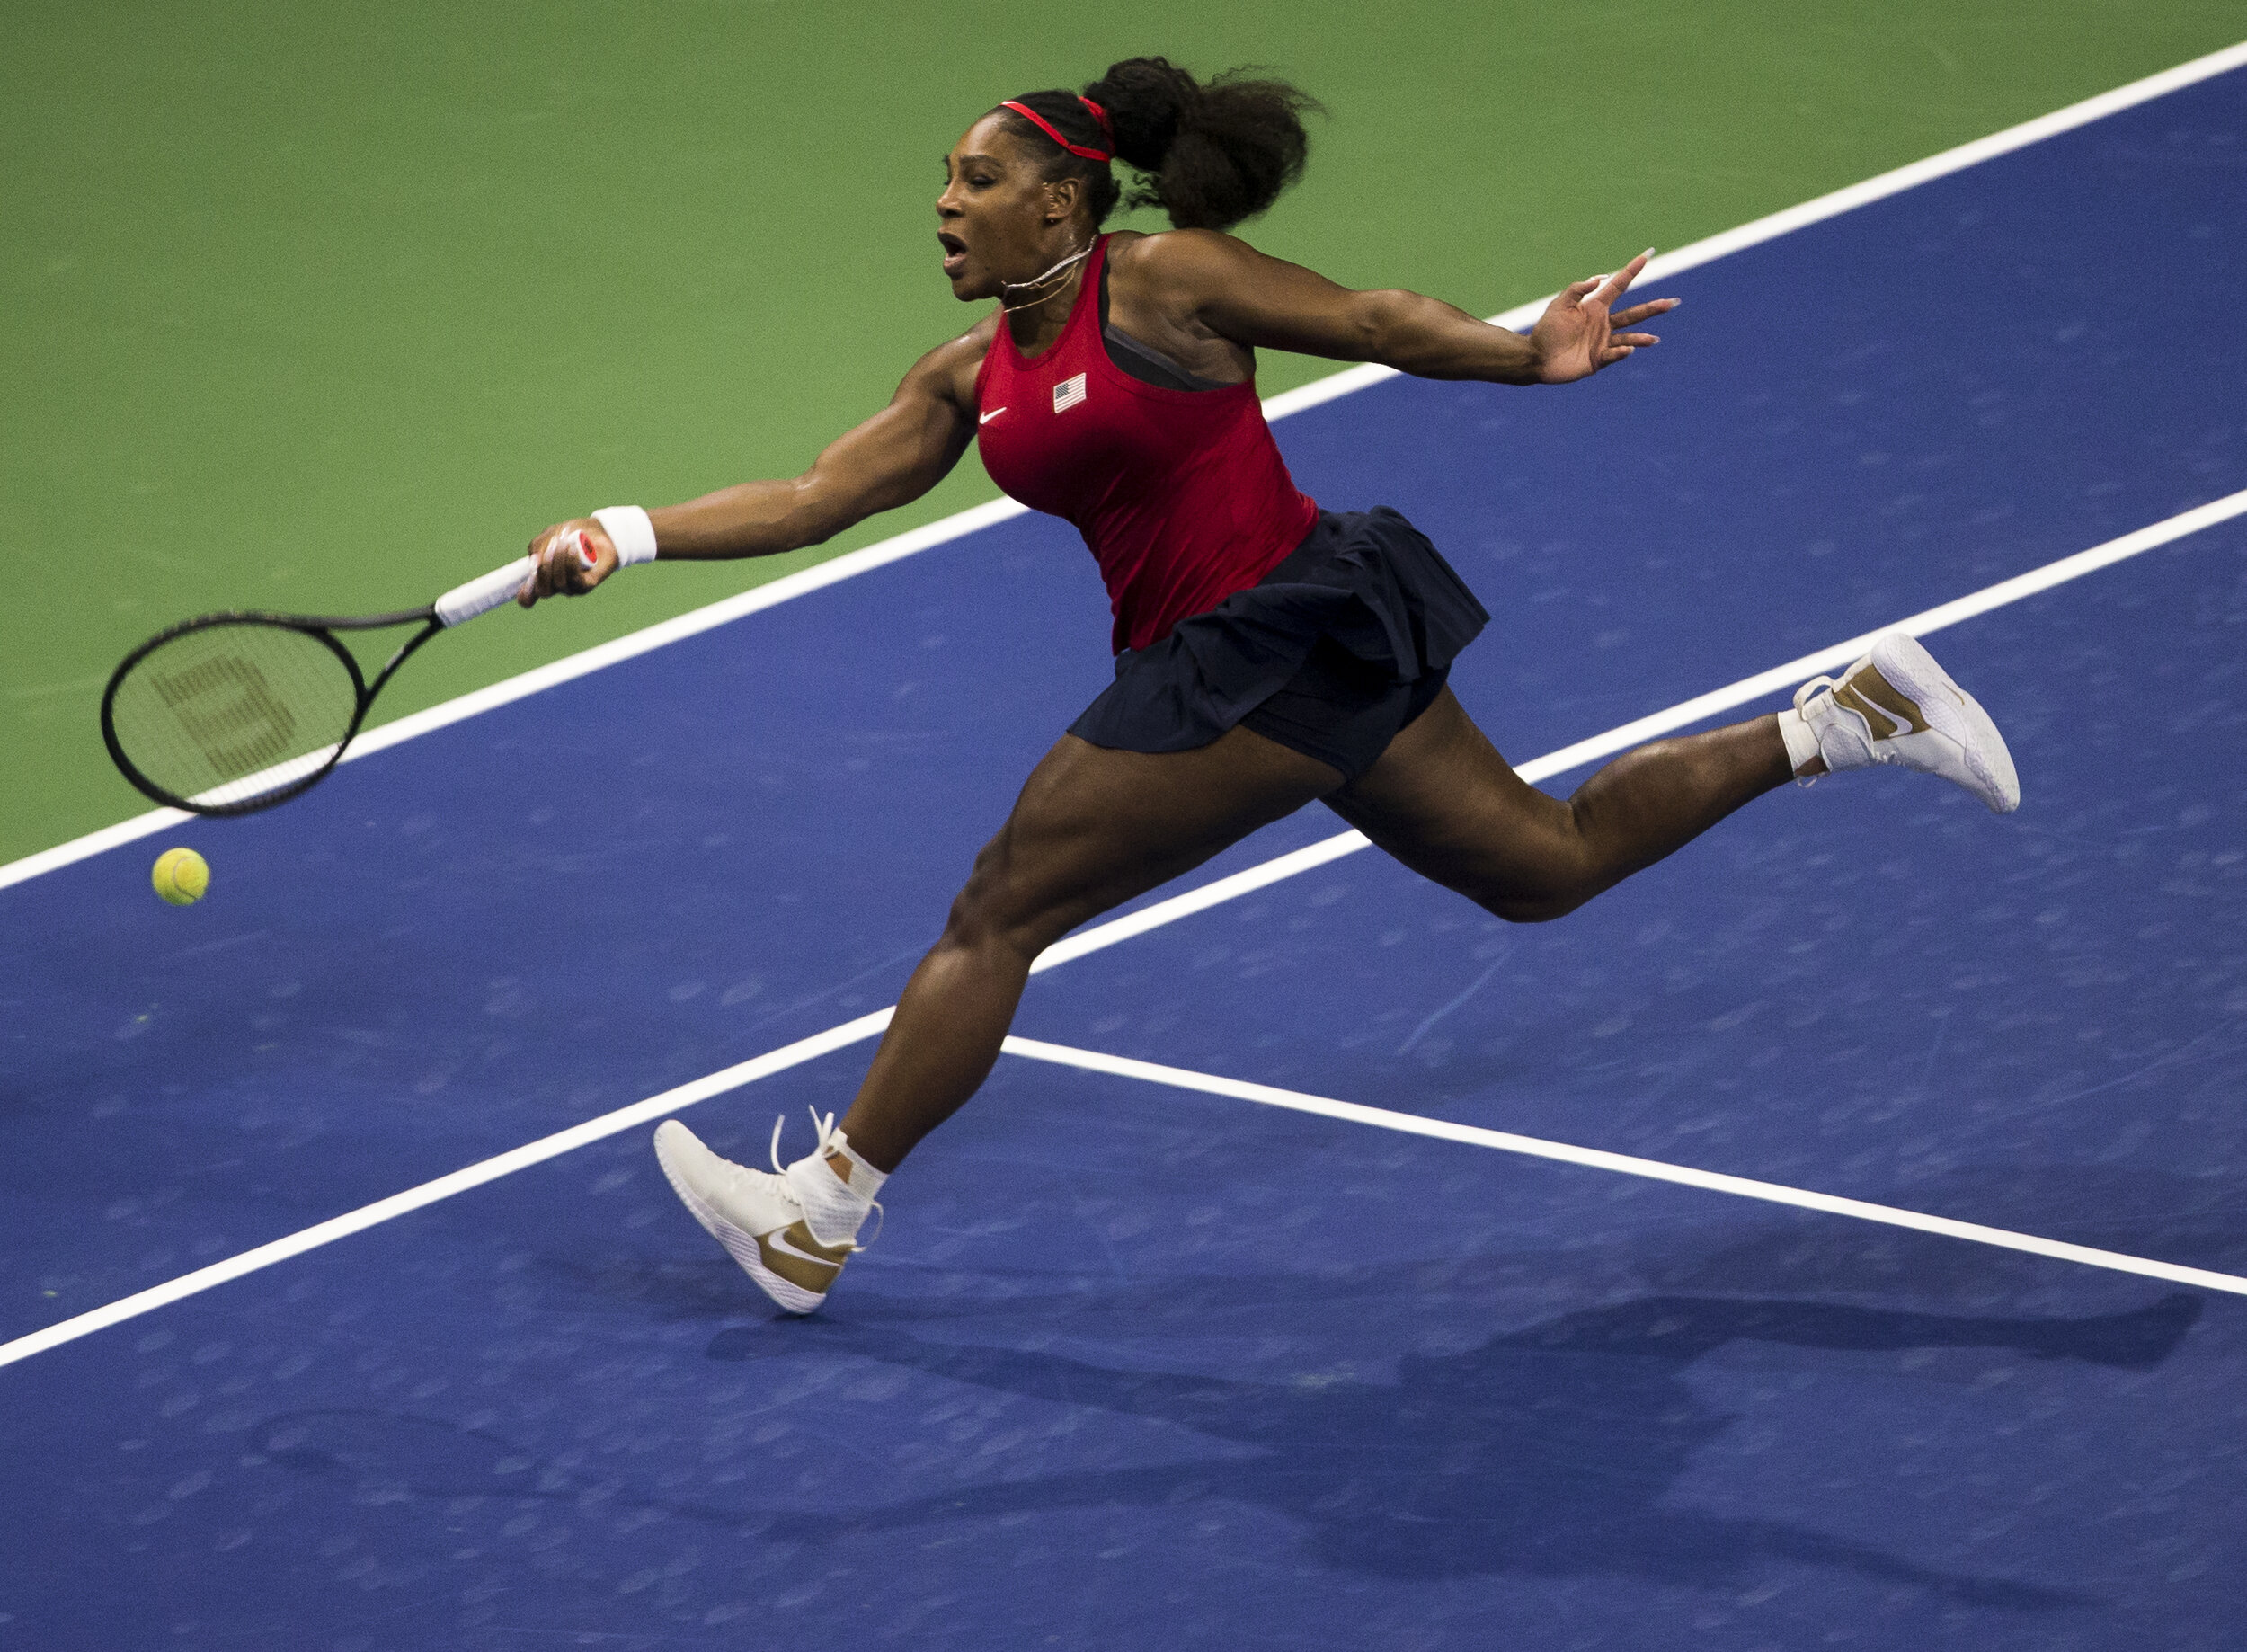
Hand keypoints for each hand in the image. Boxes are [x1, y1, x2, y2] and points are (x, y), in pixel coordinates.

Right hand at [517, 518, 617, 606]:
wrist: (599, 531)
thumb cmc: (573, 534)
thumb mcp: (550, 535)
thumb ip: (538, 546)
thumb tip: (535, 561)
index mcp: (544, 577)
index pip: (529, 597)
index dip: (525, 597)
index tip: (525, 587)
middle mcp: (556, 586)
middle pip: (543, 590)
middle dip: (543, 569)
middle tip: (551, 546)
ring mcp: (572, 587)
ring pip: (558, 583)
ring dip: (558, 561)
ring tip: (564, 542)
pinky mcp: (587, 585)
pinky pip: (575, 579)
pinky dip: (571, 563)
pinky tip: (573, 549)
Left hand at [1528, 250, 1677, 384]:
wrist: (1537, 357)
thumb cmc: (1547, 330)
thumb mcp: (1560, 304)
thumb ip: (1577, 290)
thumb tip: (1599, 278)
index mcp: (1596, 306)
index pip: (1619, 285)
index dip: (1632, 270)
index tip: (1648, 254)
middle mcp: (1603, 323)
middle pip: (1634, 314)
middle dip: (1653, 308)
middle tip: (1673, 302)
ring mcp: (1603, 342)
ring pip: (1629, 337)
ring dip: (1642, 338)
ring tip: (1654, 339)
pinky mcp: (1598, 360)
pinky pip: (1614, 355)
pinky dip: (1621, 352)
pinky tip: (1628, 349)